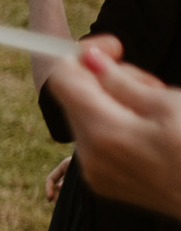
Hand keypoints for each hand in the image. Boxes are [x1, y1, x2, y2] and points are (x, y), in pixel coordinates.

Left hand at [47, 37, 180, 221]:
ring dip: (113, 105)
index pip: (64, 78)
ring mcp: (93, 172)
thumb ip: (120, 81)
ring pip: (87, 119)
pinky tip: (149, 134)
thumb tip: (87, 57)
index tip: (113, 47)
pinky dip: (116, 129)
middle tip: (150, 84)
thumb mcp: (167, 104)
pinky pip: (97, 143)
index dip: (84, 54)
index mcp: (102, 131)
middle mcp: (88, 154)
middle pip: (75, 98)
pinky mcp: (102, 183)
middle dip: (105, 81)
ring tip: (156, 111)